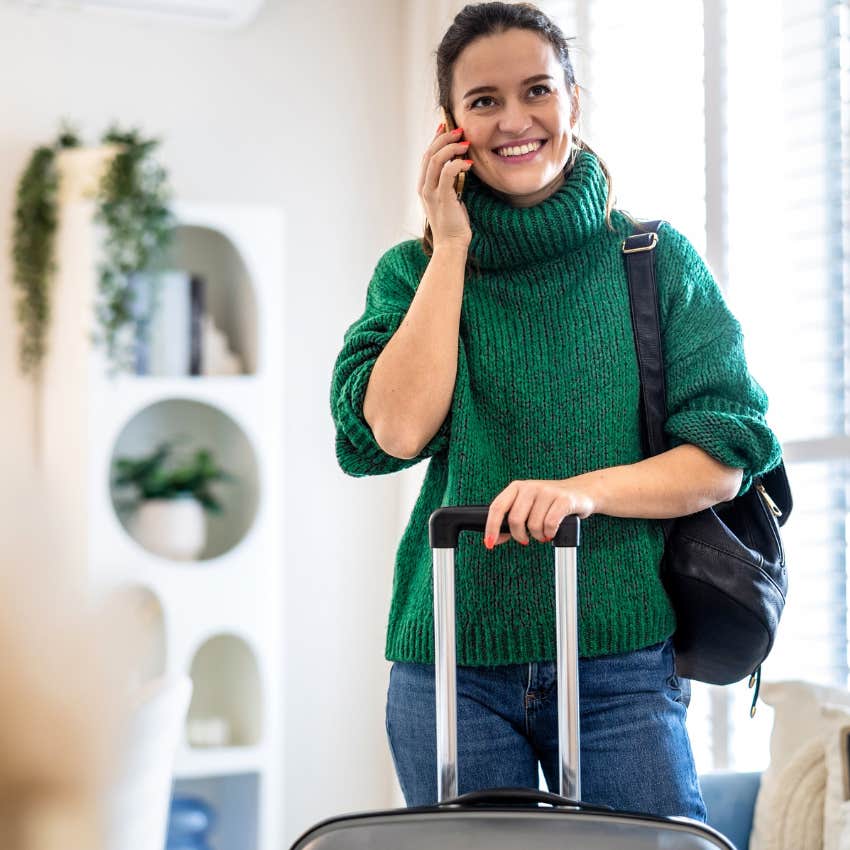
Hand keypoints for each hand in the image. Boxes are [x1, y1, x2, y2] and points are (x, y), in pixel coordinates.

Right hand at [418, 123, 473, 249]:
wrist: (451, 245)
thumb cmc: (453, 224)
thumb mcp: (450, 198)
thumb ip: (450, 182)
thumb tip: (459, 165)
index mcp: (424, 186)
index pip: (426, 156)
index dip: (436, 139)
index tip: (446, 126)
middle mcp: (424, 188)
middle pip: (429, 153)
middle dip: (444, 137)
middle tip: (459, 130)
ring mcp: (431, 193)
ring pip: (435, 160)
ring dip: (451, 147)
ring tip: (465, 143)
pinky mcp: (442, 198)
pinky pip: (447, 173)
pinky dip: (457, 164)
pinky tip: (468, 163)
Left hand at [483, 478, 595, 548]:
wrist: (581, 491)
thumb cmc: (550, 502)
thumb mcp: (528, 506)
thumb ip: (510, 520)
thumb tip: (494, 539)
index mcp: (517, 487)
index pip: (497, 507)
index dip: (491, 527)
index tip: (489, 543)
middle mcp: (530, 487)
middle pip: (515, 520)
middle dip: (519, 536)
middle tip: (526, 539)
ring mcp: (548, 492)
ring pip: (534, 525)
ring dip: (538, 536)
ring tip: (543, 533)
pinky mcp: (564, 499)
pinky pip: (550, 524)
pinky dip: (550, 533)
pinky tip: (552, 532)